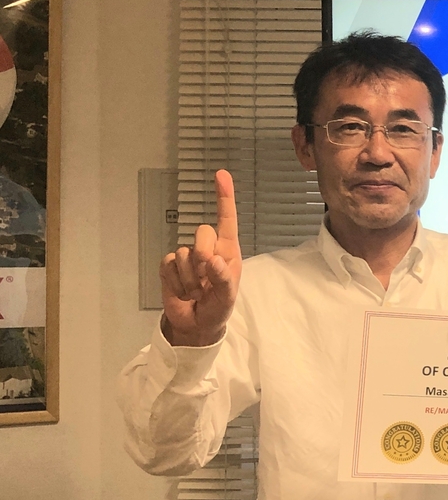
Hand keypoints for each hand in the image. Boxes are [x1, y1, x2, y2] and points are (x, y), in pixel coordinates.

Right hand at [159, 170, 241, 345]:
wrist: (195, 325)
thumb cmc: (217, 307)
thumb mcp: (227, 298)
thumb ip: (223, 279)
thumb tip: (213, 261)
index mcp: (227, 251)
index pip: (227, 219)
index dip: (224, 197)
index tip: (221, 174)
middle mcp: (208, 249)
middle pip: (202, 232)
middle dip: (203, 256)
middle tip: (206, 279)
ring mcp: (187, 257)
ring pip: (183, 253)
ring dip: (190, 279)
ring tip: (197, 293)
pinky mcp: (169, 267)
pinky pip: (168, 265)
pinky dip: (176, 283)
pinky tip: (183, 292)